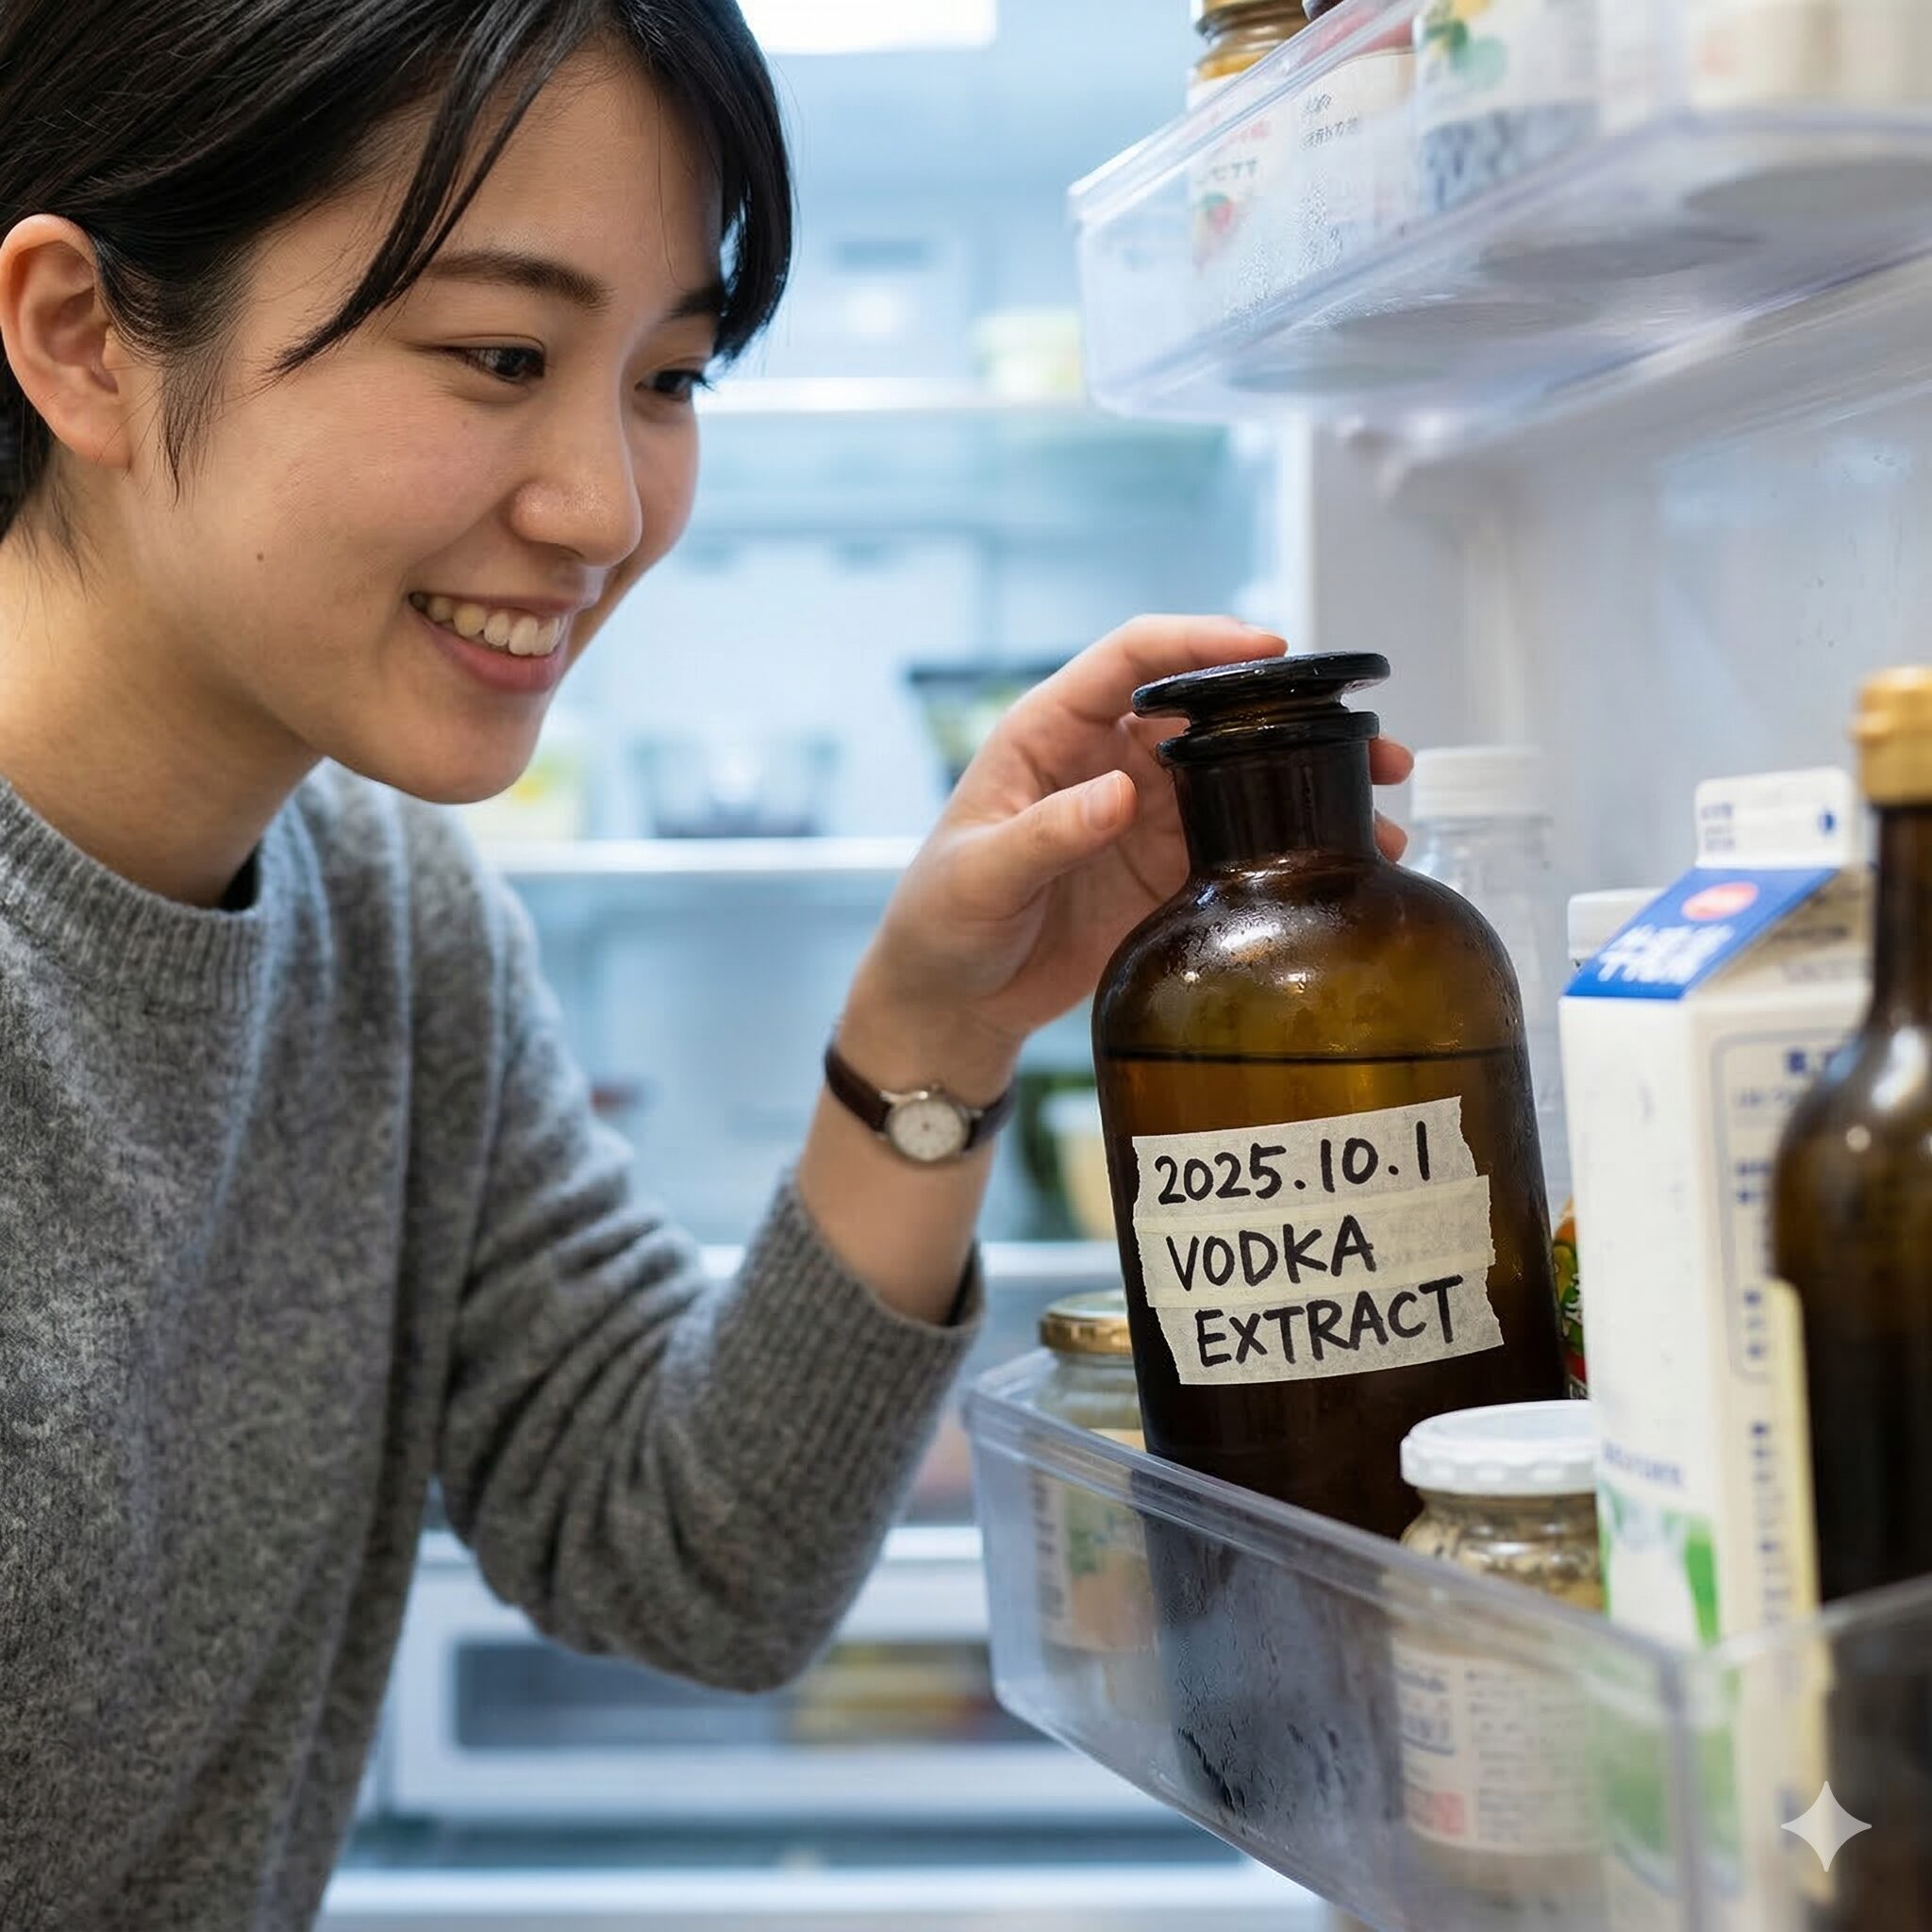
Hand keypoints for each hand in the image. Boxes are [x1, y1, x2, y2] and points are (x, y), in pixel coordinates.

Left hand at [843, 617, 1413, 1094]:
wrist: (952, 1003)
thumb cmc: (939, 921)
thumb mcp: (978, 876)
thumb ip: (1044, 834)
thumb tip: (1118, 792)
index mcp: (1051, 733)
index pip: (1133, 659)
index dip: (1199, 643)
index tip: (1263, 647)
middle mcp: (1108, 760)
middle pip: (1209, 712)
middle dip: (1288, 713)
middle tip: (1362, 733)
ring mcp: (1145, 816)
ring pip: (1241, 776)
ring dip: (1309, 780)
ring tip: (1381, 796)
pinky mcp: (1167, 873)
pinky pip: (1240, 846)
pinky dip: (1294, 847)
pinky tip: (1347, 858)